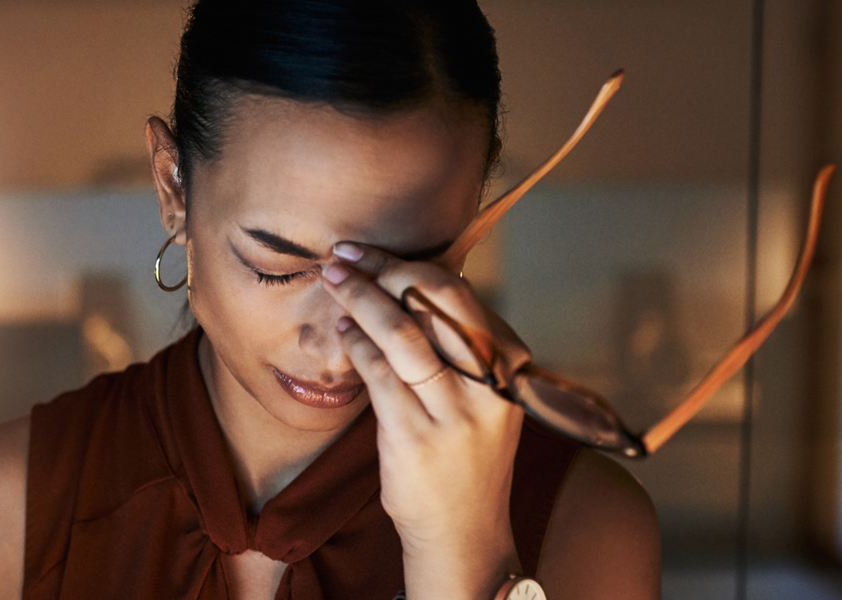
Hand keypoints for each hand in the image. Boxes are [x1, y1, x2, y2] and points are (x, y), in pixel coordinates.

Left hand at [318, 241, 528, 598]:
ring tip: (331, 279)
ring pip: (403, 333)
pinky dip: (357, 343)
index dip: (410, 264)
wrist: (463, 531)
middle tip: (344, 254)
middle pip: (436, 302)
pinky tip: (342, 329)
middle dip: (384, 269)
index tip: (372, 252)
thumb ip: (461, 344)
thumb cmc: (464, 454)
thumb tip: (417, 281)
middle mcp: (489, 385)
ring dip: (361, 297)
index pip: (459, 294)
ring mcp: (454, 414)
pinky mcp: (416, 439)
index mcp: (509, 365)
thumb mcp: (481, 395)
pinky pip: (379, 374)